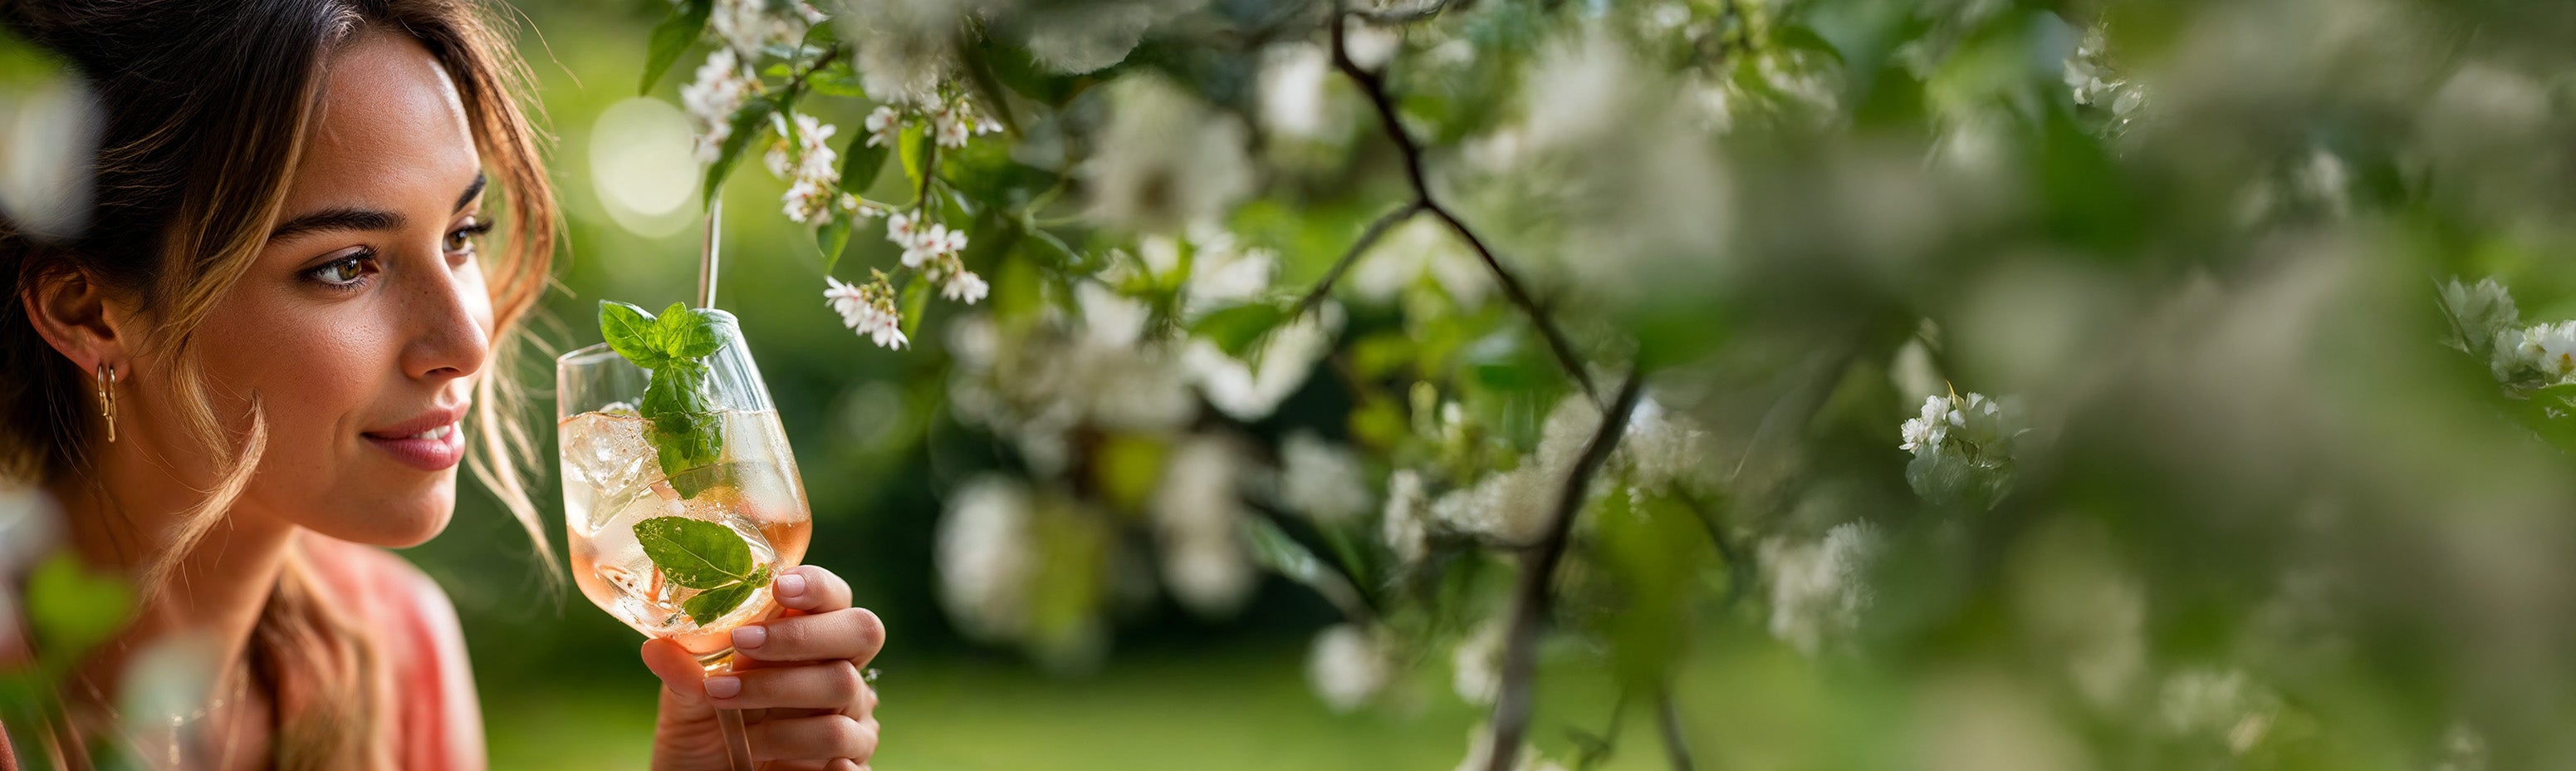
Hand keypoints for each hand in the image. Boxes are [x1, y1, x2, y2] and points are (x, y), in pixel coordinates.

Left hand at [642, 565, 883, 770]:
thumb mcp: (685, 704)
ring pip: (844, 690)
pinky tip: (785, 764)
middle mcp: (839, 672)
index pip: (834, 598)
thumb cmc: (704, 735)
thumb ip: (684, 674)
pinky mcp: (848, 763)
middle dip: (801, 634)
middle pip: (861, 632)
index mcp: (808, 642)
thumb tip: (657, 649)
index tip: (778, 586)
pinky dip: (827, 758)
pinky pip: (851, 757)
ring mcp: (850, 717)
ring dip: (779, 694)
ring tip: (726, 704)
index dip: (817, 586)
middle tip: (743, 643)